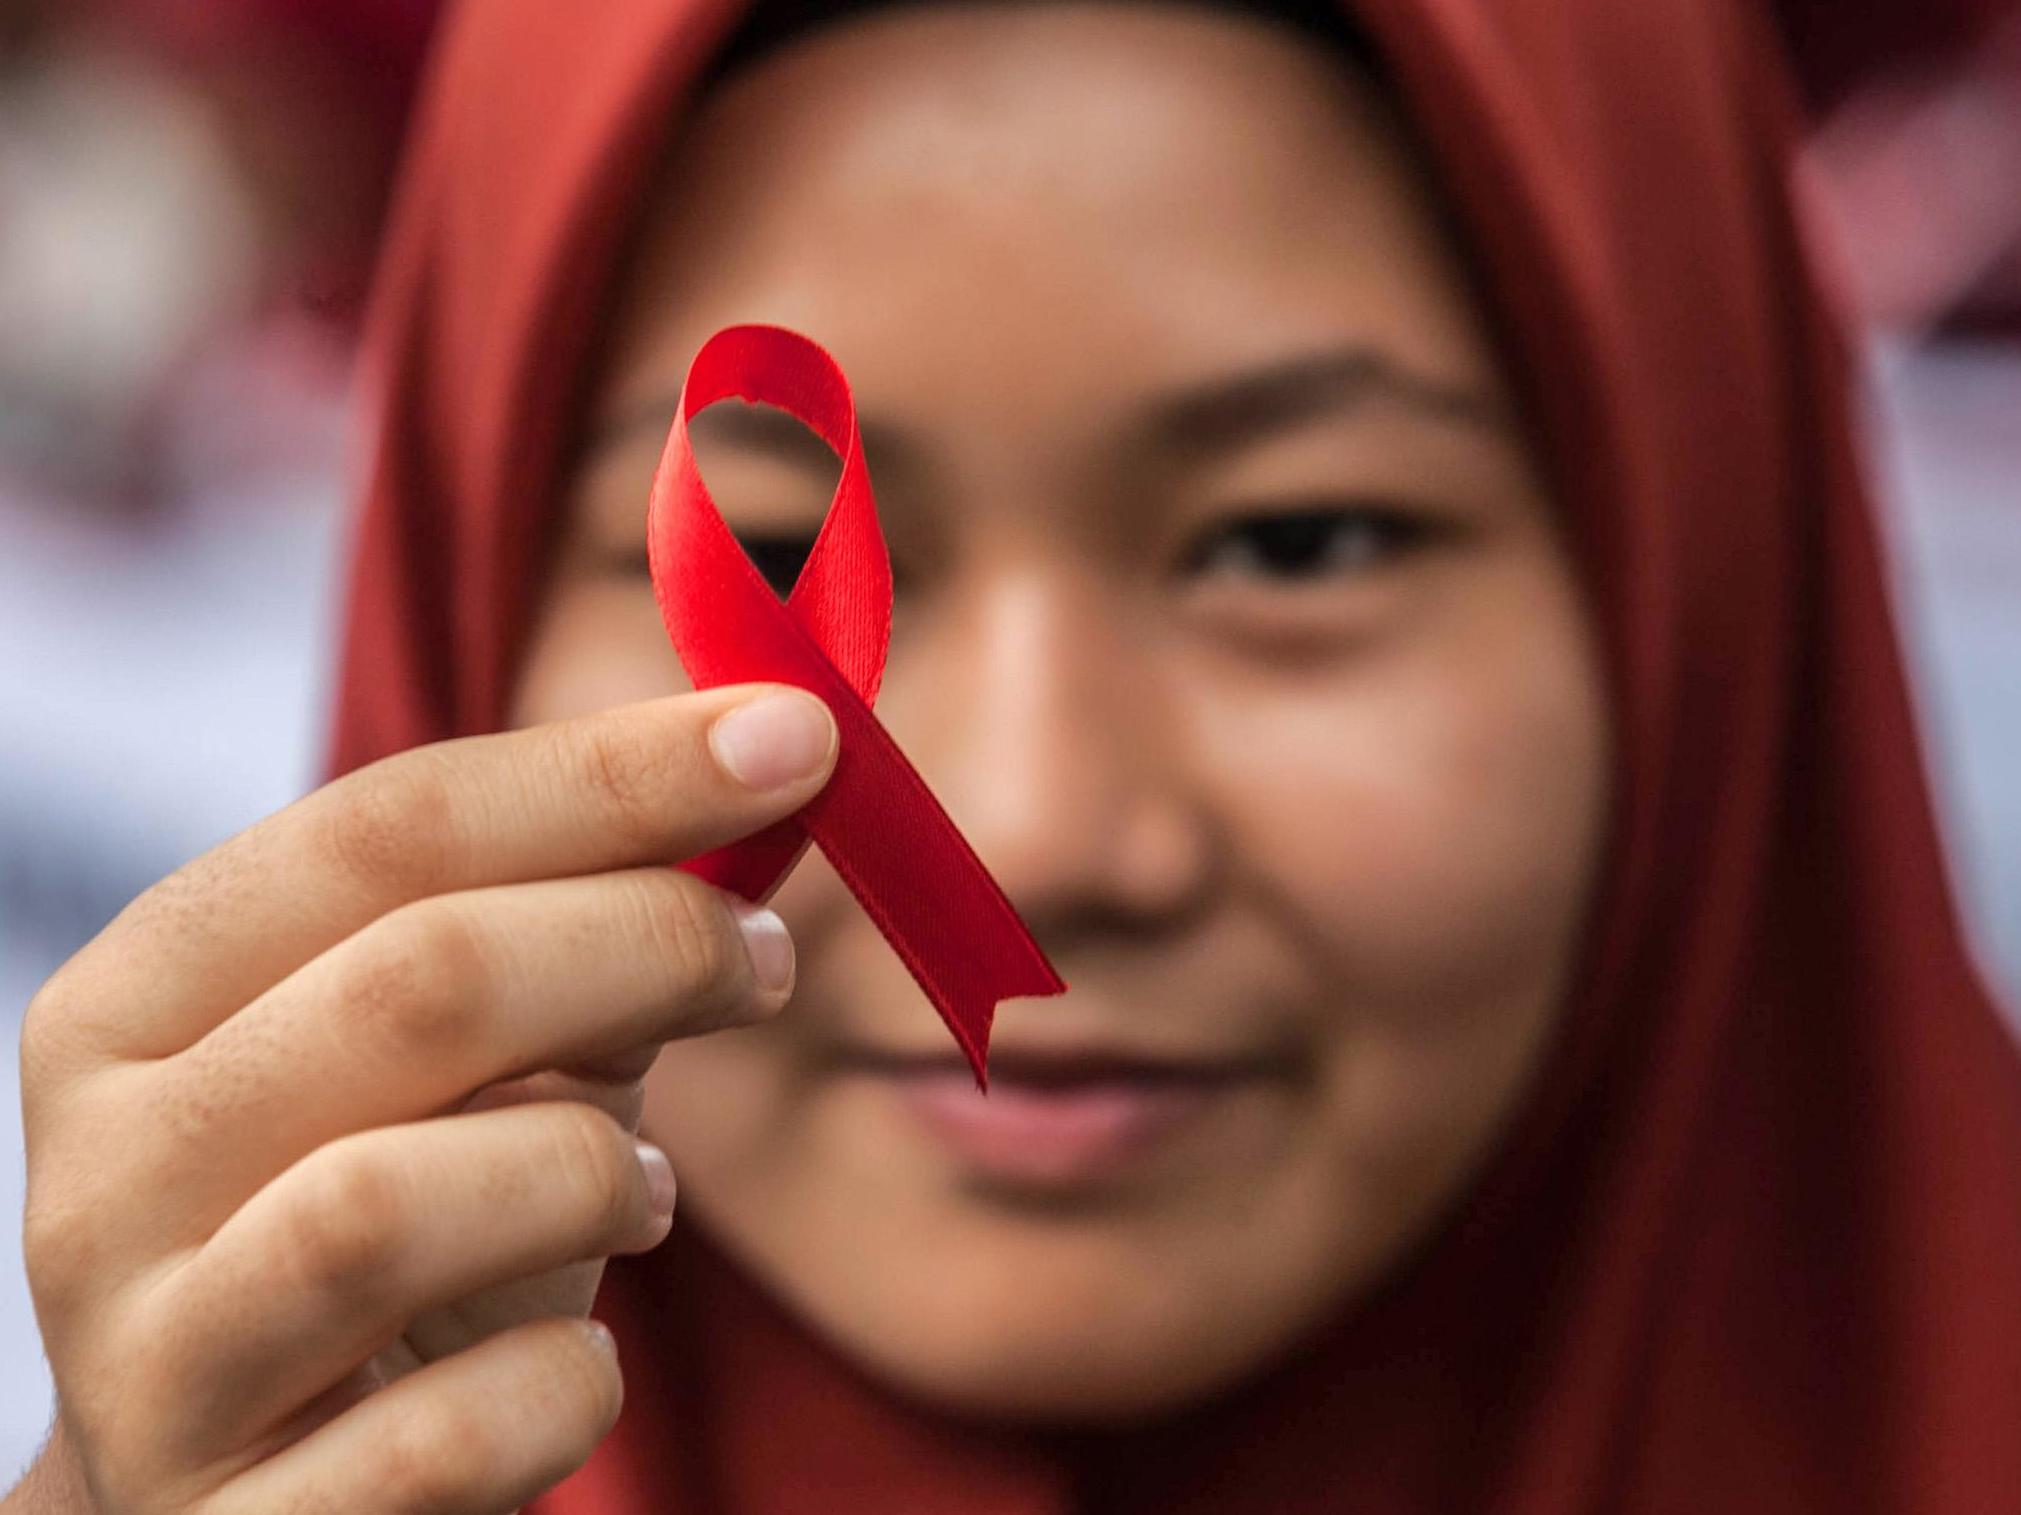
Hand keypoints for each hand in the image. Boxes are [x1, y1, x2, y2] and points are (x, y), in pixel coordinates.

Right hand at [14, 685, 835, 1513]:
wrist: (253, 1504)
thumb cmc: (388, 1235)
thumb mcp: (457, 1064)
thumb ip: (576, 924)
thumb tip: (768, 762)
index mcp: (142, 1003)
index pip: (389, 827)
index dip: (613, 772)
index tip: (799, 734)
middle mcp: (104, 1172)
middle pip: (414, 984)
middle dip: (646, 942)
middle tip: (766, 957)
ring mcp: (149, 1367)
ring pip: (394, 1206)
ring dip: (590, 1172)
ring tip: (641, 1188)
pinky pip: (450, 1433)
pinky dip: (566, 1383)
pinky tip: (578, 1366)